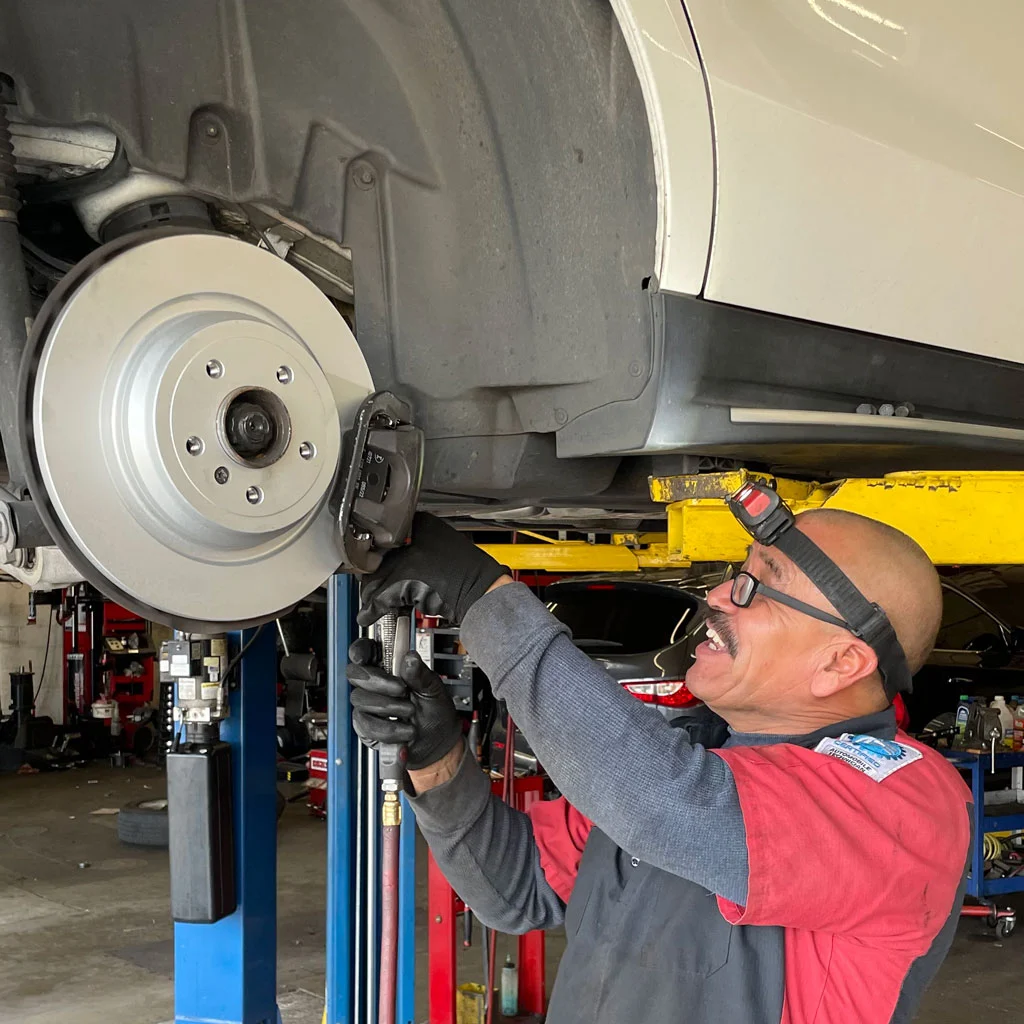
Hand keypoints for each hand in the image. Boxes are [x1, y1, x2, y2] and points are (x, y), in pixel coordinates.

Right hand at [347, 638, 462, 770]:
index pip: (365, 651)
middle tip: (401, 690)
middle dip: (378, 682)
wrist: (438, 743)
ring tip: (410, 711)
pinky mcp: (367, 728)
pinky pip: (366, 725)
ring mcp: (369, 706)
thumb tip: (410, 658)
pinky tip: (403, 730)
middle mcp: (375, 685)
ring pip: (360, 700)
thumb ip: (420, 673)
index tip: (363, 657)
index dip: (360, 650)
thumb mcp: (433, 689)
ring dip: (388, 707)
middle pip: (355, 674)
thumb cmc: (435, 712)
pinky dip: (387, 729)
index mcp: (390, 667)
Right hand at [356, 512, 507, 625]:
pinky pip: (411, 583)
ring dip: (388, 592)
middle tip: (369, 600)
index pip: (381, 544)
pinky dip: (401, 595)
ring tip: (380, 606)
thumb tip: (368, 605)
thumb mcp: (406, 577)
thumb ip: (380, 590)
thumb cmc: (455, 577)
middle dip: (378, 582)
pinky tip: (397, 605)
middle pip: (388, 560)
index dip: (369, 565)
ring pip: (398, 573)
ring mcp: (433, 553)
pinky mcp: (438, 572)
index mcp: (417, 524)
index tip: (362, 580)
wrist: (481, 597)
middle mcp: (425, 534)